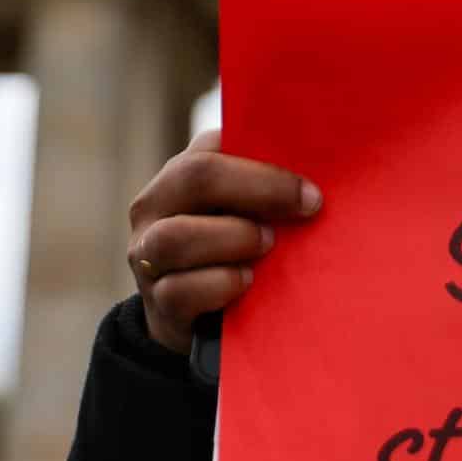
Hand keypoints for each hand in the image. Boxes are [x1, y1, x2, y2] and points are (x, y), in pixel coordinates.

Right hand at [126, 128, 321, 354]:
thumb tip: (314, 177)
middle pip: (194, 178)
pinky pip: (179, 291)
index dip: (265, 164)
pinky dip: (219, 284)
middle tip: (306, 208)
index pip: (214, 146)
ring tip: (268, 245)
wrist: (196, 314)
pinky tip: (245, 282)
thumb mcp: (246, 208)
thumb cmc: (235, 245)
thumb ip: (266, 185)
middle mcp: (154, 207)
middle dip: (260, 190)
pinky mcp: (156, 303)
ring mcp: (147, 256)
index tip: (311, 189)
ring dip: (233, 238)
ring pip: (176, 238)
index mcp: (180, 171)